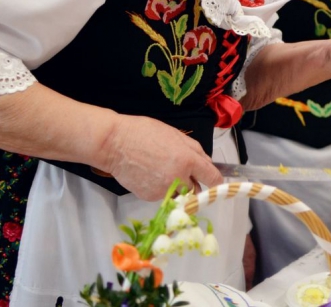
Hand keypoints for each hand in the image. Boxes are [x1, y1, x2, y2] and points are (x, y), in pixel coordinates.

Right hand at [99, 115, 222, 200]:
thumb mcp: (175, 135)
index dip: (216, 180)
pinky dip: (161, 188)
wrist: (114, 144)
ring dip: (177, 187)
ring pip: (179, 194)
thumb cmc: (144, 133)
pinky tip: (150, 174)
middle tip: (183, 171)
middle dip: (193, 182)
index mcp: (188, 160)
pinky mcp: (150, 197)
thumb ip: (195, 150)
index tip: (216, 181)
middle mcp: (178, 178)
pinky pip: (163, 195)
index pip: (212, 177)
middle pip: (196, 189)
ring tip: (162, 170)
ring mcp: (163, 190)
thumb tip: (207, 163)